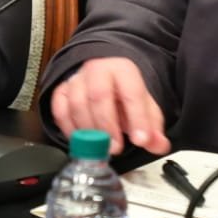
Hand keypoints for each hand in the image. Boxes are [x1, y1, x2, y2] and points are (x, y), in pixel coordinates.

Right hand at [49, 57, 169, 155]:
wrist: (106, 80)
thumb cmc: (124, 94)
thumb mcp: (145, 108)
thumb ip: (153, 128)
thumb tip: (158, 144)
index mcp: (123, 69)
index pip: (131, 92)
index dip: (137, 118)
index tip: (141, 140)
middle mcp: (97, 70)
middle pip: (98, 95)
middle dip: (107, 126)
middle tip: (115, 148)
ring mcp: (76, 79)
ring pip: (77, 103)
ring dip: (88, 131)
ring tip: (99, 147)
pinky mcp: (62, 91)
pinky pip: (59, 109)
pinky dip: (68, 128)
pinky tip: (80, 141)